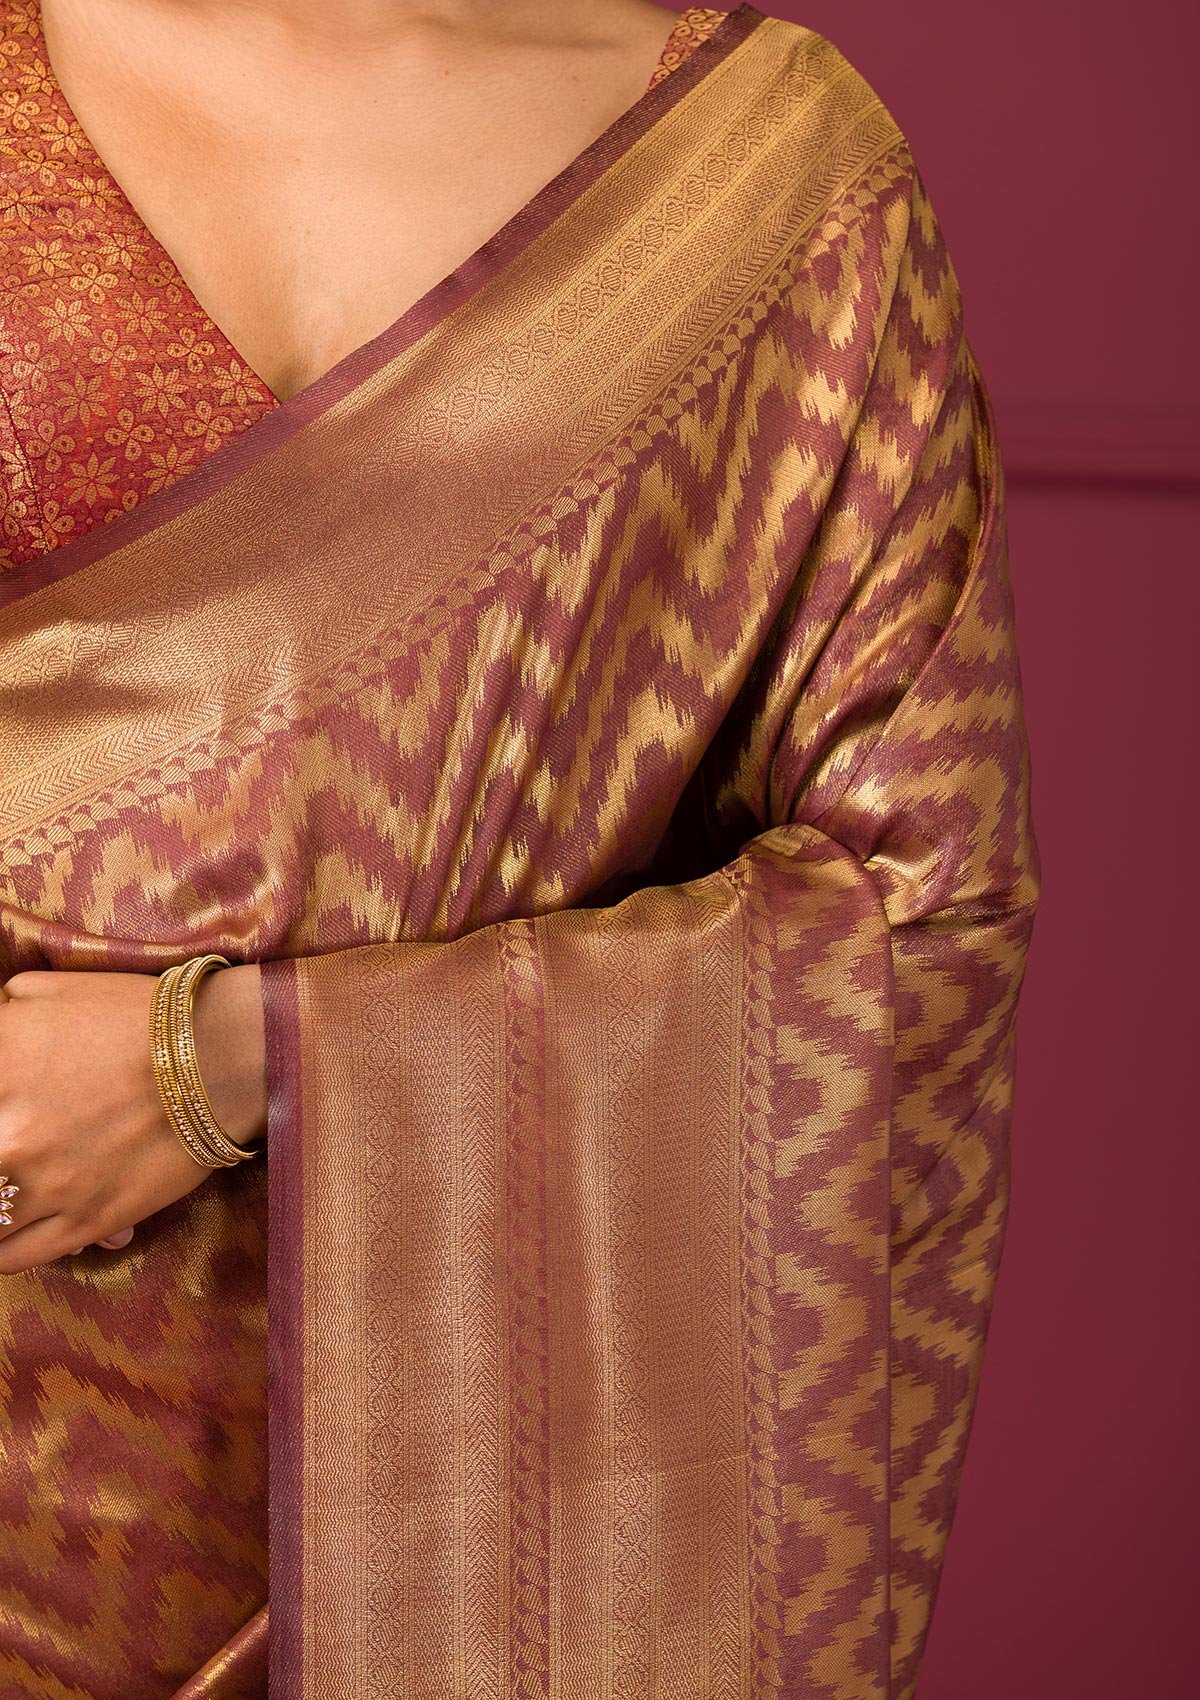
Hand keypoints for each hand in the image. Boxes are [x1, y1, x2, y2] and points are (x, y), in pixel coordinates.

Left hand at [0, 963, 265, 1273]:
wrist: (219, 1057)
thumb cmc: (137, 1015)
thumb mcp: (51, 992)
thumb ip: (4, 1014)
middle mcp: (7, 1131)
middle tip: (10, 1144)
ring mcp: (44, 1185)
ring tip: (5, 1193)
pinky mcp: (83, 1223)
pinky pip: (11, 1258)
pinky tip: (3, 1233)